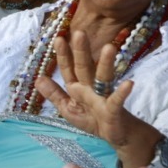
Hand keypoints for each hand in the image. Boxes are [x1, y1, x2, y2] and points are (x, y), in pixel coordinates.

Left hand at [34, 30, 156, 161]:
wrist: (115, 134)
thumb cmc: (92, 118)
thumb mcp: (68, 108)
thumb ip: (54, 94)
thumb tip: (38, 78)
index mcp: (78, 87)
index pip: (69, 69)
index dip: (63, 55)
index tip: (58, 38)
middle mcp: (90, 88)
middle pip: (85, 67)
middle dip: (81, 51)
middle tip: (79, 32)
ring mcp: (103, 97)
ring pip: (104, 77)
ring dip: (106, 63)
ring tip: (109, 48)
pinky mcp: (114, 110)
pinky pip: (117, 100)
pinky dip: (122, 92)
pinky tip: (129, 83)